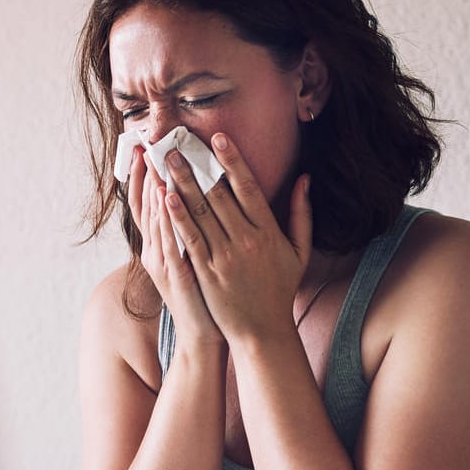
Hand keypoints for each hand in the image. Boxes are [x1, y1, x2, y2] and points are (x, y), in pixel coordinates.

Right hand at [126, 144, 217, 350]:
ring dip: (153, 187)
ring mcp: (163, 263)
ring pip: (154, 218)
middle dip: (146, 172)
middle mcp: (155, 251)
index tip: (143, 147)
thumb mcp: (195, 260)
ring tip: (154, 158)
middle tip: (145, 142)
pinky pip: (168, 240)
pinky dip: (166, 218)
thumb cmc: (207, 295)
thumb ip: (193, 230)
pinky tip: (167, 196)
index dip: (143, 176)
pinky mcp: (175, 274)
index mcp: (160, 245)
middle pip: (146, 205)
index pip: (147, 203)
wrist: (205, 334)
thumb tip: (196, 200)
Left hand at [160, 134, 313, 346]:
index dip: (232, 160)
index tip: (218, 138)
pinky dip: (177, 217)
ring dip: (181, 183)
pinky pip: (189, 239)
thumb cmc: (279, 290)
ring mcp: (224, 256)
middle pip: (218, 194)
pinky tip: (165, 197)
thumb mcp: (299, 251)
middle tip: (177, 142)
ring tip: (165, 161)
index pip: (248, 187)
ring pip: (200, 212)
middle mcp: (246, 240)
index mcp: (268, 231)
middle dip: (196, 166)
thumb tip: (304, 178)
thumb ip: (302, 213)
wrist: (262, 331)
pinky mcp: (206, 272)